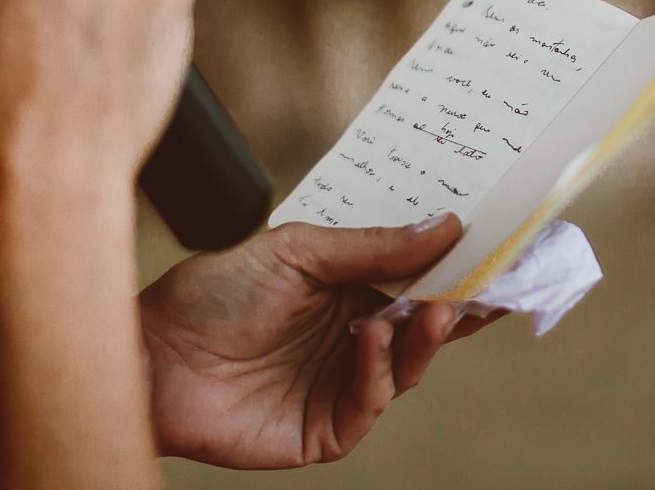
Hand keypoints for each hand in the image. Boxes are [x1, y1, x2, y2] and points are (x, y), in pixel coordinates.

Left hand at [139, 213, 501, 468]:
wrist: (149, 353)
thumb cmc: (214, 292)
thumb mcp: (298, 250)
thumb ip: (373, 246)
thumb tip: (446, 226)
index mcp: (353, 288)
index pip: (422, 278)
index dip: (463, 267)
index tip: (505, 249)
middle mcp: (356, 336)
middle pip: (428, 326)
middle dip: (465, 306)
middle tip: (497, 284)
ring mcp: (342, 383)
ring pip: (409, 367)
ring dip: (426, 338)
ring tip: (436, 308)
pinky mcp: (325, 428)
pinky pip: (370, 404)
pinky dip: (377, 371)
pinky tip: (369, 338)